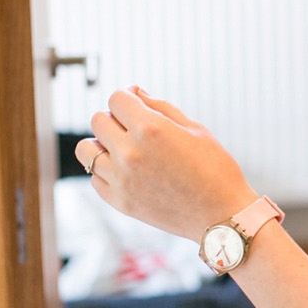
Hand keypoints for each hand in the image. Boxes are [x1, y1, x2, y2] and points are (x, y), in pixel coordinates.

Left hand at [76, 88, 256, 242]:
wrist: (221, 214)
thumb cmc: (214, 167)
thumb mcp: (194, 128)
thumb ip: (160, 106)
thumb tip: (135, 93)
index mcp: (150, 128)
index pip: (116, 98)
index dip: (128, 97)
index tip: (137, 103)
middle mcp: (129, 152)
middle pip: (98, 120)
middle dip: (115, 117)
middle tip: (134, 127)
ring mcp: (121, 179)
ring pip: (86, 150)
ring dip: (101, 143)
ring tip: (122, 148)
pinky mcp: (119, 202)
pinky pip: (95, 177)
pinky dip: (106, 170)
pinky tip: (128, 171)